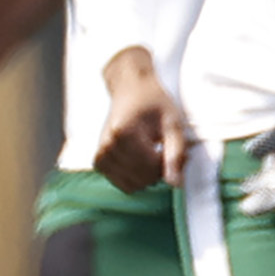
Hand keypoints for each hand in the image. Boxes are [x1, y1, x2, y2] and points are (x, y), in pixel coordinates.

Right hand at [92, 46, 192, 192]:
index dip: (169, 164)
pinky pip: (122, 184)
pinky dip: (134, 178)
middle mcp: (108, 145)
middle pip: (142, 179)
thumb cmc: (155, 104)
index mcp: (124, 133)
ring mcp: (101, 154)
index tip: (175, 149)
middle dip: (158, 170)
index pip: (152, 169)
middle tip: (164, 149)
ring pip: (132, 185)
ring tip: (152, 153)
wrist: (131, 89)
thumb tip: (175, 184)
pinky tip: (140, 160)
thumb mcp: (172, 124)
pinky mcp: (99, 162)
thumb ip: (175, 153)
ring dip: (147, 175)